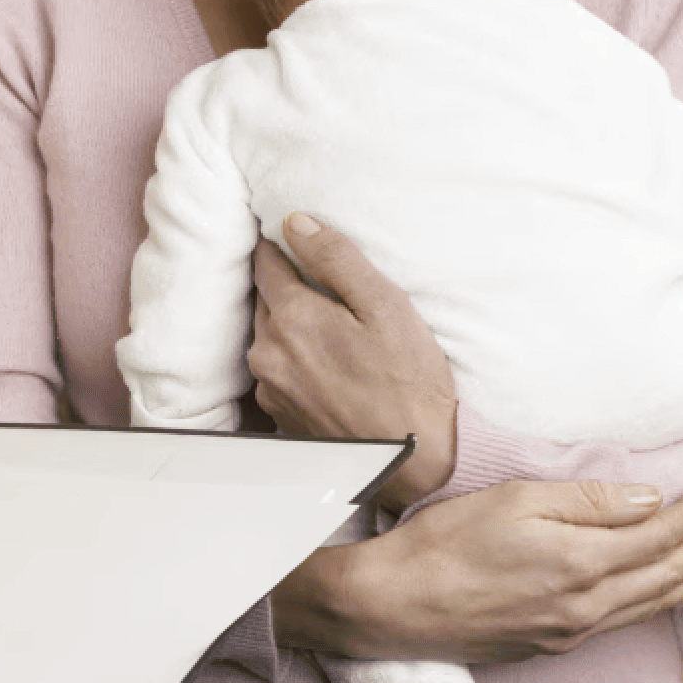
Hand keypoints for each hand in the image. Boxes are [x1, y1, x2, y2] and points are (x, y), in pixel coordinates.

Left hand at [248, 216, 457, 508]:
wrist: (418, 460)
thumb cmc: (410, 381)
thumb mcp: (384, 305)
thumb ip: (336, 259)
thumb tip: (295, 222)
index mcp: (291, 318)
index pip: (265, 263)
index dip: (281, 247)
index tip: (293, 239)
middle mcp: (268, 353)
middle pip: (265, 300)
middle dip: (286, 288)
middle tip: (324, 290)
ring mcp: (270, 388)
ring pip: (269, 337)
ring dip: (289, 327)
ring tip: (330, 330)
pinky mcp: (279, 416)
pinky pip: (276, 372)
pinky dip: (294, 362)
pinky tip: (328, 368)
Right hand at [269, 479, 682, 662]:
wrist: (394, 605)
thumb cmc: (444, 542)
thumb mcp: (514, 500)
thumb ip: (586, 500)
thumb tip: (649, 501)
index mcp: (580, 562)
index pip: (655, 537)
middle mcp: (586, 606)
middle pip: (665, 577)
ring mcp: (570, 631)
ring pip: (649, 607)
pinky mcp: (550, 644)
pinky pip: (623, 622)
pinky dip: (655, 604)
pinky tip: (658, 594)